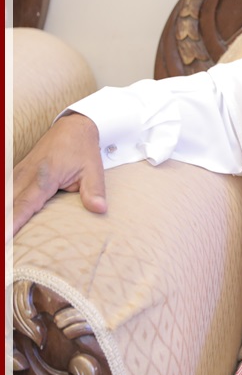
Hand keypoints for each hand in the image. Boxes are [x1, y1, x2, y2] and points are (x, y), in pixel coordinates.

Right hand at [11, 113, 106, 237]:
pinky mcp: (17, 173)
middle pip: (7, 204)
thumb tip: (100, 209)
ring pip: (3, 197)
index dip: (12, 222)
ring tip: (1, 240)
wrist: (74, 127)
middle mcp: (27, 175)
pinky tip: (4, 217)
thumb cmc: (83, 149)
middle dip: (2, 223)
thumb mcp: (93, 169)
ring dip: (2, 215)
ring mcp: (19, 173)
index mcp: (45, 177)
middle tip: (1, 248)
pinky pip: (5, 192)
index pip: (25, 205)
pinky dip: (3, 204)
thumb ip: (94, 190)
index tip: (3, 239)